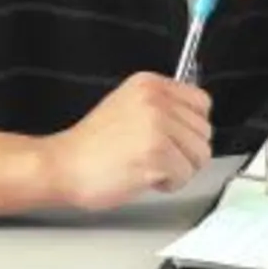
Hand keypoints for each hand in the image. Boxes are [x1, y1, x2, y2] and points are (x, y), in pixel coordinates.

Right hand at [39, 71, 212, 210]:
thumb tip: (194, 121)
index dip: (191, 126)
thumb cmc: (91, 146)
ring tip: (150, 166)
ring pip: (200, 155)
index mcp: (149, 84)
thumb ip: (162, 107)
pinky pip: (185, 175)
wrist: (63, 165)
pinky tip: (145, 176)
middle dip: (186, 151)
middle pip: (204, 131)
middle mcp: (156, 100)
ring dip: (179, 169)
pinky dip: (169, 184)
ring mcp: (157, 126)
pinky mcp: (157, 154)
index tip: (174, 138)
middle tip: (157, 157)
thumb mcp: (128, 107)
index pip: (202, 102)